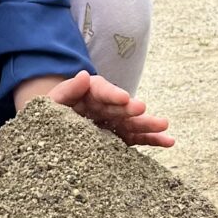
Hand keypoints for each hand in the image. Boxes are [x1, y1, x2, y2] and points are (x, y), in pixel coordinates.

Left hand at [43, 69, 173, 146]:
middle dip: (131, 109)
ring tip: (164, 125)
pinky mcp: (119, 139)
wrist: (48, 135)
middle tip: (142, 109)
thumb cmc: (48, 115)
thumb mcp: (50, 103)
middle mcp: (104, 106)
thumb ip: (66, 91)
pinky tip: (168, 141)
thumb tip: (82, 75)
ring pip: (132, 122)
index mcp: (87, 93)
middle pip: (120, 107)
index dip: (112, 94)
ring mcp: (113, 123)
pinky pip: (136, 139)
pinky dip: (152, 140)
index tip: (124, 98)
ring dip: (148, 124)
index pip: (101, 90)